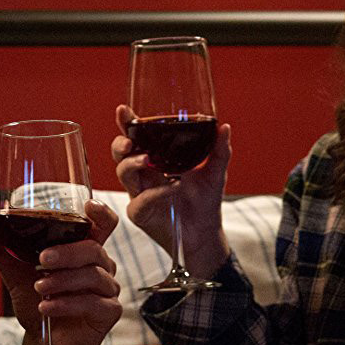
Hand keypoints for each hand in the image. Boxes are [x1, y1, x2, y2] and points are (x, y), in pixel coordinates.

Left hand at [0, 199, 122, 344]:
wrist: (41, 342)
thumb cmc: (37, 303)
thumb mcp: (15, 273)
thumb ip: (0, 249)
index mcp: (84, 251)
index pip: (103, 225)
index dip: (101, 213)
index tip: (88, 207)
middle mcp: (101, 267)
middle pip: (94, 249)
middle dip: (67, 253)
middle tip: (41, 261)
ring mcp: (108, 289)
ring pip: (93, 275)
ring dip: (63, 281)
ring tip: (40, 289)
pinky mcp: (109, 312)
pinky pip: (92, 303)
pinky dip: (66, 304)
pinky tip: (47, 307)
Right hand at [111, 105, 231, 280]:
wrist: (205, 233)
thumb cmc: (206, 201)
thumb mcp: (216, 172)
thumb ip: (219, 150)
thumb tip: (224, 127)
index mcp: (156, 159)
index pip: (137, 137)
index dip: (126, 124)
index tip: (123, 111)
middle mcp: (144, 174)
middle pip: (120, 154)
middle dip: (120, 144)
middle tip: (130, 142)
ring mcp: (139, 193)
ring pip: (123, 173)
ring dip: (134, 163)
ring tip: (150, 160)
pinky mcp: (140, 213)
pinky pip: (140, 200)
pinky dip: (155, 193)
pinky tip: (172, 187)